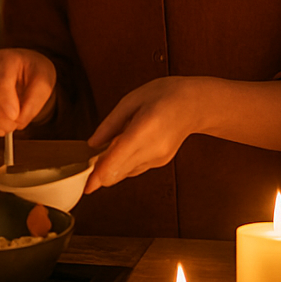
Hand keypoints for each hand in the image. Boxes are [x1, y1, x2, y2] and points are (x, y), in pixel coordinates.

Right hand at [0, 48, 56, 135]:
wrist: (28, 70)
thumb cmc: (36, 72)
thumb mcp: (44, 83)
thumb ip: (34, 101)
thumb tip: (18, 120)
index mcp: (7, 59)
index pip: (1, 80)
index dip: (5, 100)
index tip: (14, 116)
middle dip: (7, 115)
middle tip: (22, 120)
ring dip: (2, 122)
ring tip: (18, 120)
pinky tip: (7, 125)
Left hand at [84, 77, 195, 193]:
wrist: (194, 104)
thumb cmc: (164, 95)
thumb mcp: (131, 100)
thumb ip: (110, 124)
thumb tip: (92, 144)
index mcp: (143, 130)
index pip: (116, 160)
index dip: (98, 175)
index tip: (86, 185)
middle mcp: (152, 150)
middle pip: (118, 174)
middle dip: (99, 174)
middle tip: (86, 167)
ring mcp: (157, 159)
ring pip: (125, 174)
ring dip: (111, 168)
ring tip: (106, 149)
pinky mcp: (160, 163)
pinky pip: (134, 169)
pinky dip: (123, 164)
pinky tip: (122, 148)